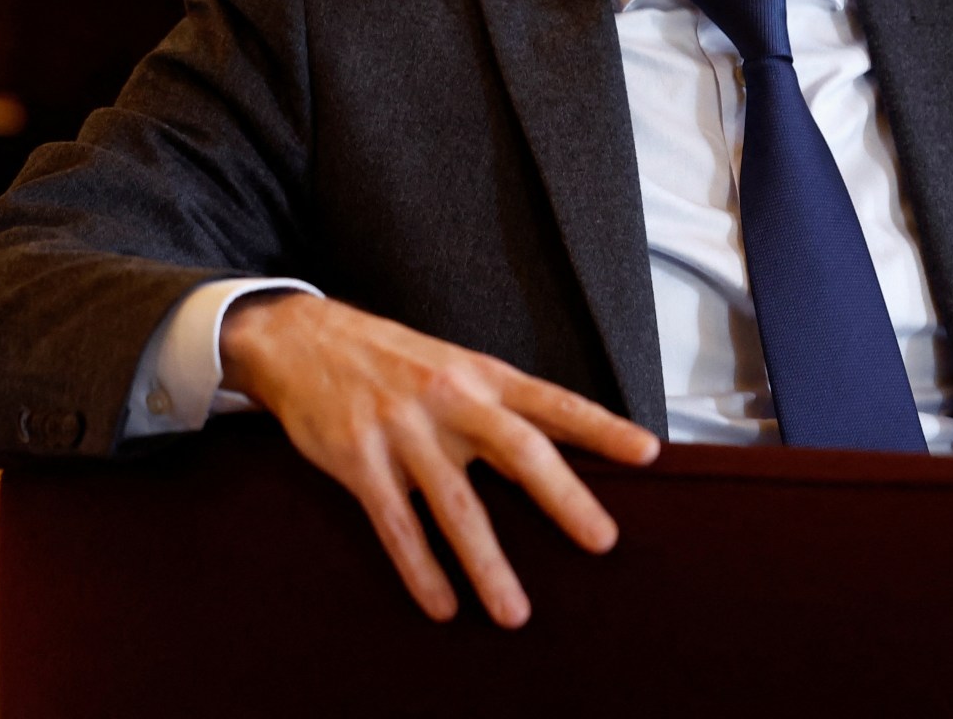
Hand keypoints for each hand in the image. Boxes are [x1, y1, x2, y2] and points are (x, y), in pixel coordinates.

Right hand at [219, 291, 659, 627]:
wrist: (304, 339)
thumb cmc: (393, 359)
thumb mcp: (454, 366)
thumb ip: (498, 406)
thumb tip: (555, 453)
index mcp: (482, 375)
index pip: (554, 402)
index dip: (603, 427)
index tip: (648, 452)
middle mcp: (451, 400)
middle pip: (521, 452)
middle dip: (565, 499)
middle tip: (603, 541)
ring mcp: (404, 431)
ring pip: (458, 507)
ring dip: (489, 565)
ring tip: (515, 613)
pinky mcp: (359, 460)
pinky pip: (397, 526)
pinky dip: (422, 571)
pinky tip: (443, 606)